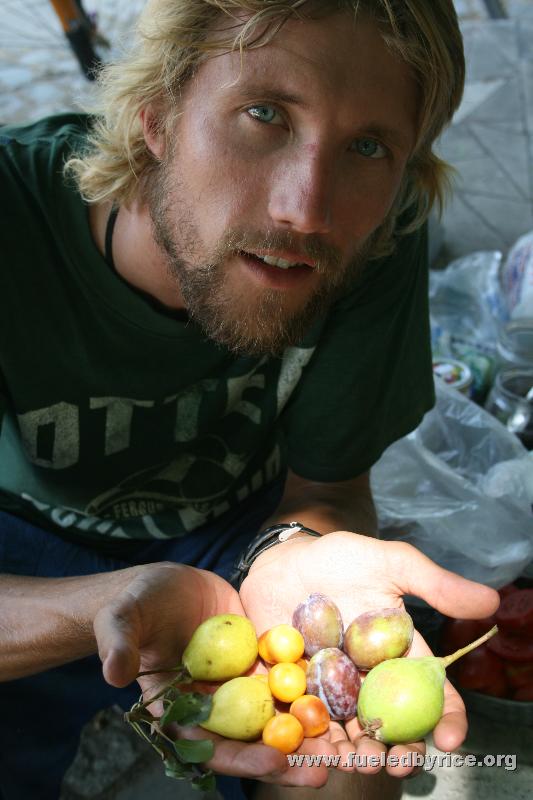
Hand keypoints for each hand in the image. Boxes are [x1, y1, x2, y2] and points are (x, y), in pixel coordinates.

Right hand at [92, 562, 334, 785]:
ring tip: (345, 747)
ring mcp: (241, 684)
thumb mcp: (122, 620)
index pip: (210, 746)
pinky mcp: (260, 659)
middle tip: (323, 772)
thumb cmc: (135, 606)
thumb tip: (114, 673)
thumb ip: (119, 645)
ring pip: (277, 714)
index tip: (272, 764)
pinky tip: (343, 694)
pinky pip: (288, 675)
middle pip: (253, 741)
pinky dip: (312, 688)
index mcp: (180, 711)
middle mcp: (216, 705)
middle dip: (287, 760)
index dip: (241, 759)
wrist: (163, 584)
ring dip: (308, 732)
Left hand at [240, 531, 499, 776]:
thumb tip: (491, 600)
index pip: (432, 695)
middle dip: (399, 752)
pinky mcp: (295, 690)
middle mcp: (370, 680)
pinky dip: (308, 743)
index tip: (448, 739)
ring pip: (350, 733)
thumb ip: (435, 584)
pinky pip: (302, 723)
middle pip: (393, 727)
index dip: (447, 720)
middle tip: (394, 762)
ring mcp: (332, 688)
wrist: (285, 557)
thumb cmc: (341, 558)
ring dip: (355, 755)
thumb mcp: (390, 564)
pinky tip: (312, 752)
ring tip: (355, 762)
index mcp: (399, 657)